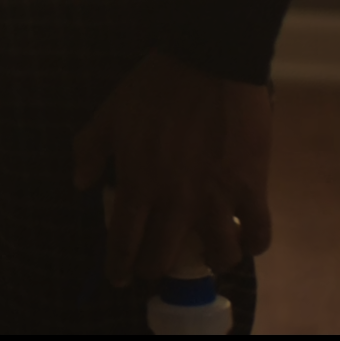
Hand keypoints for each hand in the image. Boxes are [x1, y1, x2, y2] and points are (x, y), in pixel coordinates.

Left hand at [70, 51, 270, 281]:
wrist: (209, 63)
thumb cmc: (154, 87)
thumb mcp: (108, 114)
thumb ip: (89, 150)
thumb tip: (80, 183)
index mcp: (140, 184)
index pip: (124, 241)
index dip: (119, 265)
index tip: (118, 277)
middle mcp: (177, 200)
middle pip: (165, 255)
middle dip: (155, 269)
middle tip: (154, 270)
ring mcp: (218, 197)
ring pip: (220, 254)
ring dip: (213, 261)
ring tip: (208, 256)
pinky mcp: (252, 187)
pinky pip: (259, 231)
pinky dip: (254, 243)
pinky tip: (247, 241)